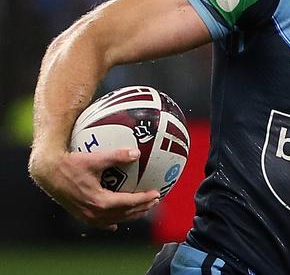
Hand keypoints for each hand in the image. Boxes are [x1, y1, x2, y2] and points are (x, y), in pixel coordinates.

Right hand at [29, 148, 159, 230]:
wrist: (48, 172)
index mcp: (99, 201)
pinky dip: (111, 220)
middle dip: (141, 208)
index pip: (128, 203)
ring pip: (113, 219)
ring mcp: (86, 215)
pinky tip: (115, 223)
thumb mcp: (95, 158)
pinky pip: (99, 221)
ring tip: (143, 208)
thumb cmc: (71, 163)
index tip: (157, 194)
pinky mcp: (80, 214)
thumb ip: (117, 156)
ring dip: (129, 214)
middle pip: (124, 213)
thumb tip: (137, 152)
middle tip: (155, 201)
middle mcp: (93, 212)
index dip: (144, 199)